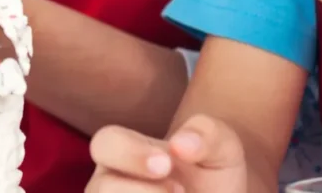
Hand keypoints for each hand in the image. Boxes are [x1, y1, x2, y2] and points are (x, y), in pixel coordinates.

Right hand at [86, 116, 247, 192]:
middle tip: (177, 192)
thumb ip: (206, 134)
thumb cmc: (212, 175)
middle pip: (99, 188)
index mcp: (125, 153)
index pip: (106, 143)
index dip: (130, 154)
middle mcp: (111, 185)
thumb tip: (180, 144)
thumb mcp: (222, 149)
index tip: (166, 165)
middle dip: (135, 191)